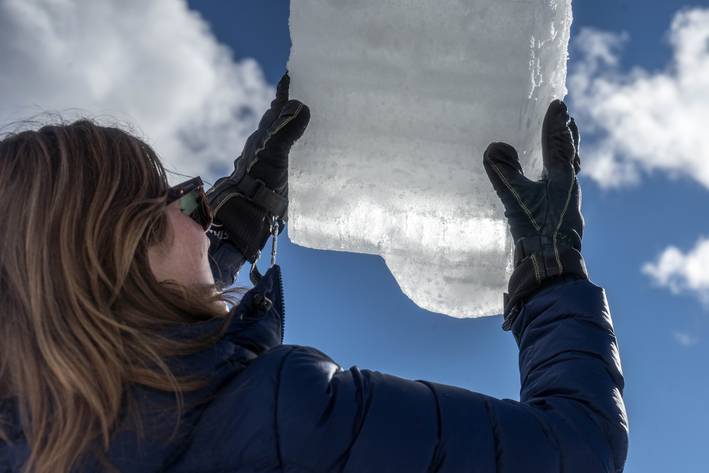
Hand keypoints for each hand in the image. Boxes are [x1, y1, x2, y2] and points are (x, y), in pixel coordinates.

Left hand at [206, 72, 309, 262]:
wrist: (247, 212)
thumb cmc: (258, 180)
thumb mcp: (274, 153)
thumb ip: (286, 131)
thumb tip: (300, 105)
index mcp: (265, 135)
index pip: (277, 107)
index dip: (284, 92)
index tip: (291, 74)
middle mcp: (267, 145)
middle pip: (279, 120)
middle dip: (289, 107)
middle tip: (303, 94)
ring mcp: (272, 161)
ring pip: (284, 138)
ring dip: (293, 128)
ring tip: (309, 121)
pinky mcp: (279, 177)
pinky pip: (291, 155)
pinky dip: (298, 149)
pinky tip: (307, 154)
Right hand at [483, 100, 586, 329]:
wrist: (552, 268)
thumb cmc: (538, 232)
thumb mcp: (516, 199)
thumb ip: (504, 173)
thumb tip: (493, 147)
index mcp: (562, 177)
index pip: (558, 143)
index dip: (556, 123)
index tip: (558, 105)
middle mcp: (569, 187)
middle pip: (570, 155)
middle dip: (567, 136)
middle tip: (566, 120)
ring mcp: (566, 203)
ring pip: (568, 171)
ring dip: (564, 154)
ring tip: (560, 147)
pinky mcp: (560, 217)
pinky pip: (561, 186)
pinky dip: (557, 175)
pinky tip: (548, 186)